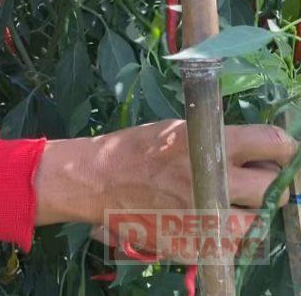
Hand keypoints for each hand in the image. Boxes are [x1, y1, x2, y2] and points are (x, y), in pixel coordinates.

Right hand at [34, 120, 296, 259]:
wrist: (98, 181)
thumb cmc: (138, 149)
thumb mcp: (180, 131)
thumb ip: (221, 142)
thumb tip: (260, 156)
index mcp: (211, 146)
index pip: (275, 144)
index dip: (286, 150)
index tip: (282, 156)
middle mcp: (214, 182)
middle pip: (275, 190)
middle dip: (273, 188)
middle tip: (257, 186)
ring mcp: (205, 218)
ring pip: (257, 226)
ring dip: (250, 218)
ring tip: (230, 208)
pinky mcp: (194, 245)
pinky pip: (229, 247)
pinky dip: (224, 238)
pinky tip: (205, 223)